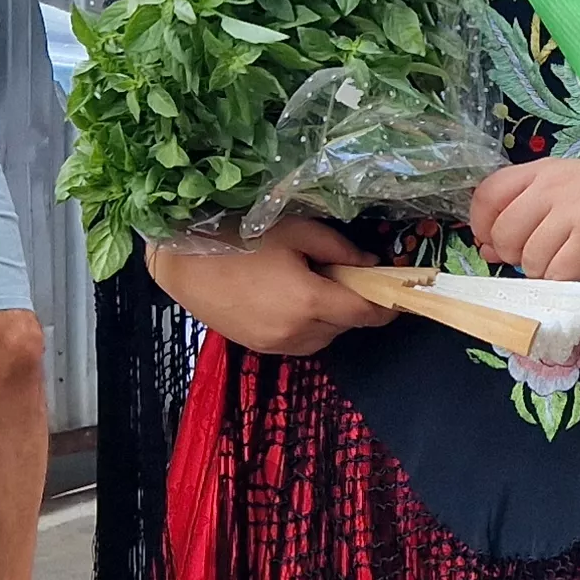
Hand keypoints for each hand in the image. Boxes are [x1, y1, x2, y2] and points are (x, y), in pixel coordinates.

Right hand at [144, 216, 392, 355]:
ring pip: (324, 337)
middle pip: (346, 325)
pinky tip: (287, 298)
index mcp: (309, 302)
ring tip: (308, 283)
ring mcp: (276, 345)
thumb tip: (370, 265)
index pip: (365, 313)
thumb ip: (339, 250)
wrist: (180, 261)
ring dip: (329, 317)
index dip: (387, 305)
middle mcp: (297, 332)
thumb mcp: (296, 231)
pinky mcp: (259, 348)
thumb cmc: (238, 237)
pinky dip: (307, 325)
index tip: (399, 294)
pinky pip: (300, 342)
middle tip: (341, 272)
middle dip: (353, 303)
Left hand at [467, 160, 579, 280]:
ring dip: (543, 272)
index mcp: (543, 169)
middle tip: (539, 257)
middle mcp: (553, 184)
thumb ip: (529, 215)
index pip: (487, 193)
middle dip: (514, 257)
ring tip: (566, 262)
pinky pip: (559, 271)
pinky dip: (564, 280)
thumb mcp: (570, 193)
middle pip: (504, 232)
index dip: (481, 225)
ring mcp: (574, 208)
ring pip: (530, 257)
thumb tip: (487, 249)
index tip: (494, 243)